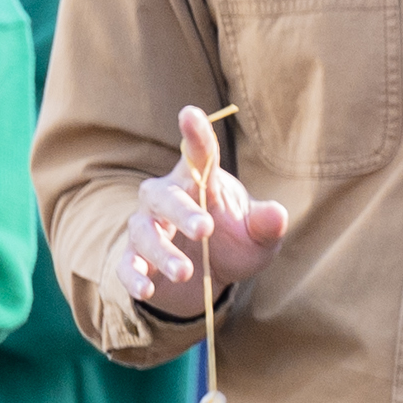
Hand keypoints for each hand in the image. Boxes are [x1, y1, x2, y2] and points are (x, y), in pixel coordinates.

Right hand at [121, 104, 287, 316]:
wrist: (208, 277)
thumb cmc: (234, 242)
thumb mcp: (258, 237)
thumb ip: (266, 225)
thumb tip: (276, 215)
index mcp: (200, 181)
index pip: (198, 154)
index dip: (195, 134)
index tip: (190, 113)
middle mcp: (167, 198)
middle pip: (164, 196)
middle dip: (182, 212)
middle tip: (205, 229)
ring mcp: (147, 228)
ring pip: (143, 231)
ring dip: (162, 252)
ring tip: (185, 272)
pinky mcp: (134, 259)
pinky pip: (126, 264)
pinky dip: (134, 275)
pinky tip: (147, 289)